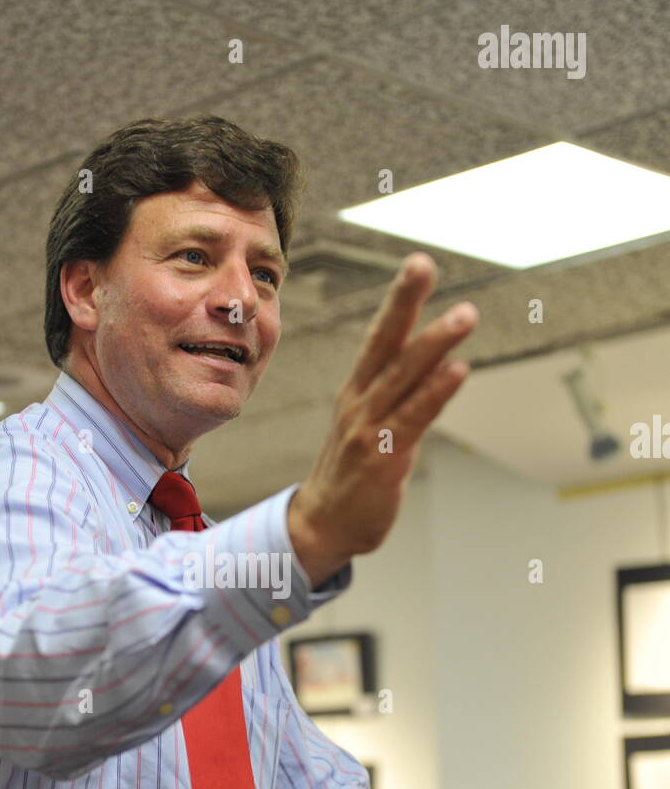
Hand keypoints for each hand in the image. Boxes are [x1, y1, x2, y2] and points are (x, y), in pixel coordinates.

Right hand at [287, 253, 478, 587]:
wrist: (323, 525)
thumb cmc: (352, 476)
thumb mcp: (371, 427)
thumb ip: (401, 398)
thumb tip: (437, 368)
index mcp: (358, 391)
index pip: (381, 337)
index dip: (399, 300)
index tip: (417, 264)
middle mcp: (360, 401)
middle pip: (386, 342)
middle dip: (404, 300)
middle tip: (421, 263)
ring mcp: (369, 427)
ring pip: (404, 376)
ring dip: (435, 342)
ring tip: (465, 313)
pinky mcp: (383, 456)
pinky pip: (414, 417)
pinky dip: (436, 391)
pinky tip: (458, 369)